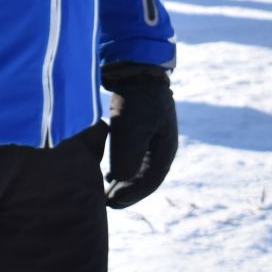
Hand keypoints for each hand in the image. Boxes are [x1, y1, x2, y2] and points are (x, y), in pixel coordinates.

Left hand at [103, 63, 176, 208]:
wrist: (135, 67)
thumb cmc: (136, 99)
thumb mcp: (132, 129)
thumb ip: (127, 157)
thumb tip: (120, 180)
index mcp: (164, 149)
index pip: (149, 182)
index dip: (131, 195)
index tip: (111, 204)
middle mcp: (161, 145)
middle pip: (145, 177)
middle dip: (128, 191)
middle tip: (107, 203)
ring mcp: (152, 135)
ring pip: (139, 167)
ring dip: (124, 180)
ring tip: (107, 191)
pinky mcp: (140, 126)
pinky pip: (133, 154)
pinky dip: (122, 165)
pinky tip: (108, 171)